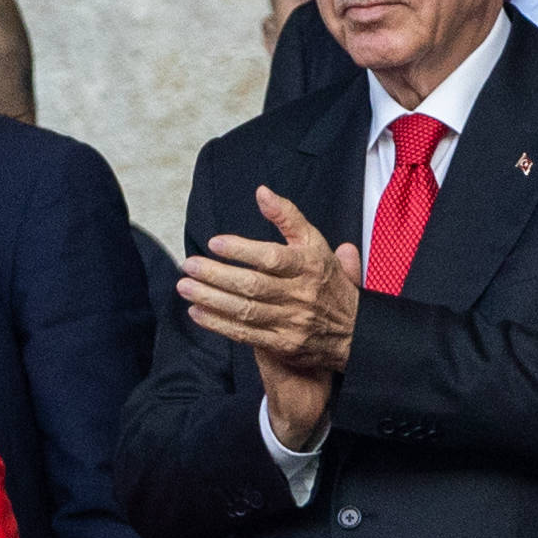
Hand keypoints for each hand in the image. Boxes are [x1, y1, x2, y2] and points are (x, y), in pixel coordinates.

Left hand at [177, 188, 360, 447]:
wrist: (353, 331)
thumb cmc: (326, 280)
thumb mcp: (315, 243)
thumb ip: (288, 217)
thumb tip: (262, 192)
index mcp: (309, 265)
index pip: (272, 258)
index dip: (241, 250)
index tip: (214, 243)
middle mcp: (301, 294)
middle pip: (253, 285)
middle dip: (217, 275)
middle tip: (189, 265)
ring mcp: (292, 322)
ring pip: (245, 311)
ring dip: (211, 299)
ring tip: (185, 287)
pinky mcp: (283, 345)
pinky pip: (246, 335)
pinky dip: (218, 324)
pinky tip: (197, 312)